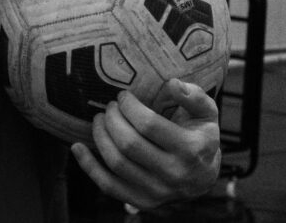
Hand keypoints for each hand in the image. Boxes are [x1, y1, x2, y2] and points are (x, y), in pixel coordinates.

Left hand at [71, 78, 221, 208]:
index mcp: (192, 150)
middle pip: (128, 143)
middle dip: (112, 119)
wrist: (204, 177)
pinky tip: (78, 147)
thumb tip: (172, 84)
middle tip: (110, 107)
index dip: (129, 106)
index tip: (123, 96)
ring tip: (100, 120)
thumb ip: (194, 96)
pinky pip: (109, 186)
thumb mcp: (207, 114)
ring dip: (100, 136)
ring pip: (116, 162)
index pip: (148, 124)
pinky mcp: (143, 201)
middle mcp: (175, 174)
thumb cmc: (200, 137)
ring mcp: (158, 191)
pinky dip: (89, 166)